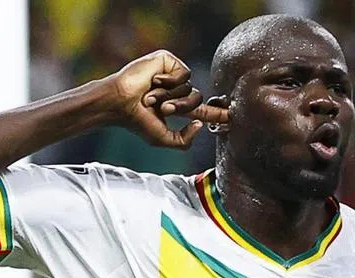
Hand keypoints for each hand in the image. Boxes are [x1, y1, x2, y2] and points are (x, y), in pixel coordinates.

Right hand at [100, 50, 228, 148]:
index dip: (218, 114)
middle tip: (163, 109)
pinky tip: (154, 81)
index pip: (203, 111)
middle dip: (182, 107)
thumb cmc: (137, 121)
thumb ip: (185, 141)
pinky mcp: (168, 61)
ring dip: (172, 96)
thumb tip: (201, 125)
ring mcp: (172, 75)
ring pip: (190, 88)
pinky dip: (170, 81)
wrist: (120, 103)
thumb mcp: (164, 139)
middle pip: (197, 100)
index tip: (234, 115)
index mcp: (177, 107)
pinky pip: (184, 73)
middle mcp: (176, 90)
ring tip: (152, 97)